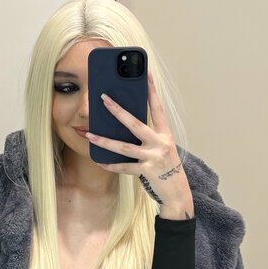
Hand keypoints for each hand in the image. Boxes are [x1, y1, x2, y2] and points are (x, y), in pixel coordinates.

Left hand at [85, 70, 194, 216]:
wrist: (178, 194)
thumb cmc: (167, 168)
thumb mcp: (163, 149)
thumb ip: (149, 137)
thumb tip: (125, 126)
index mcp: (165, 135)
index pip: (157, 108)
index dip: (152, 91)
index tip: (146, 74)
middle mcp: (160, 143)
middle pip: (135, 124)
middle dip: (118, 111)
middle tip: (103, 99)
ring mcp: (153, 157)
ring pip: (124, 147)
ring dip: (104, 141)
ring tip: (89, 134)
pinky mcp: (146, 172)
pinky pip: (123, 167)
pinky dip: (110, 165)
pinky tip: (99, 160)